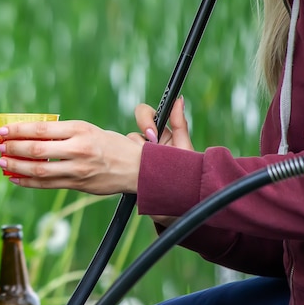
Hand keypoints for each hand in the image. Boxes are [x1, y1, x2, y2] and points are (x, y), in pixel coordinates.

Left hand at [0, 120, 140, 194]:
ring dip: (16, 166)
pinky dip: (28, 182)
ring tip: (2, 162)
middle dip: (13, 148)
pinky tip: (15, 178)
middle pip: (37, 150)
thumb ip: (62, 132)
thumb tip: (30, 132)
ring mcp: (78, 169)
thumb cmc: (110, 144)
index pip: (42, 128)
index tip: (2, 130)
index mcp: (79, 129)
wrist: (137, 167)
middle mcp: (78, 149)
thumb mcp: (88, 129)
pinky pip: (47, 184)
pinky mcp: (78, 185)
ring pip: (40, 170)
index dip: (18, 129)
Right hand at [128, 97, 190, 225]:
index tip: (152, 134)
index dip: (146, 120)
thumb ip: (179, 124)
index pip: (146, 115)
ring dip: (134, 155)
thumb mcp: (184, 150)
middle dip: (140, 141)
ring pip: (124, 145)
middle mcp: (147, 145)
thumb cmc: (186, 177)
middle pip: (133, 131)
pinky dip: (122, 165)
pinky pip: (118, 160)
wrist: (176, 205)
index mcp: (161, 136)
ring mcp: (136, 159)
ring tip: (147, 169)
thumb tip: (179, 99)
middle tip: (149, 152)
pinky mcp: (127, 172)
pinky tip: (134, 175)